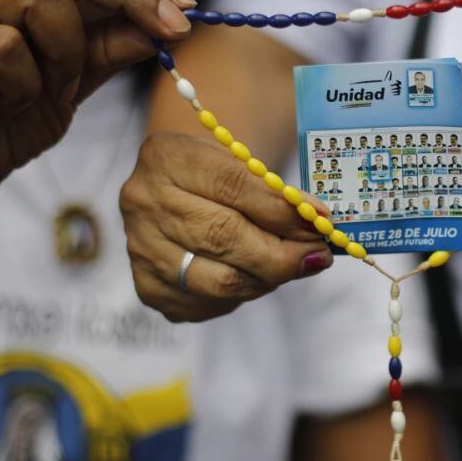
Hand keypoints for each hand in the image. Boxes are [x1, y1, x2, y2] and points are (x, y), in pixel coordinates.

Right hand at [0, 0, 196, 215]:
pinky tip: (16, 105)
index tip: (188, 8)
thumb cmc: (8, 122)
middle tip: (172, 28)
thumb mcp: (77, 82)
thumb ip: (113, 46)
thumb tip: (168, 23)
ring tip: (55, 87)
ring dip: (67, 47)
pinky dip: (26, 82)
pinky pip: (2, 46)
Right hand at [120, 134, 333, 322]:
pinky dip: (242, 295)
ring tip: (292, 266)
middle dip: (282, 253)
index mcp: (166, 157)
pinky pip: (209, 303)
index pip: (232, 184)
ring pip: (219, 280)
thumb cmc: (217, 175)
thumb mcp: (240, 163)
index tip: (321, 223)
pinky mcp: (148, 287)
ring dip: (267, 279)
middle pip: (223, 236)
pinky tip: (255, 276)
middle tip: (317, 255)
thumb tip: (318, 223)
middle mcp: (143, 202)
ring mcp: (140, 249)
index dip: (282, 209)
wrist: (177, 191)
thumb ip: (274, 190)